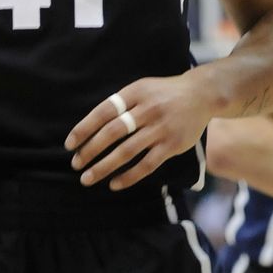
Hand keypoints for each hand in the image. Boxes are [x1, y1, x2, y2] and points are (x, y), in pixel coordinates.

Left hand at [66, 74, 215, 190]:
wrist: (202, 94)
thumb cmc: (164, 93)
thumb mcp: (142, 88)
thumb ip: (121, 104)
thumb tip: (90, 127)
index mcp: (136, 93)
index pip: (103, 112)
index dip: (84, 128)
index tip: (70, 144)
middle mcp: (148, 110)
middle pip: (112, 133)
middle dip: (90, 150)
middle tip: (76, 164)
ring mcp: (161, 128)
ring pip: (126, 152)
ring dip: (104, 167)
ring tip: (87, 178)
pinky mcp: (172, 145)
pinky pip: (146, 165)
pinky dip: (128, 177)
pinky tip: (114, 184)